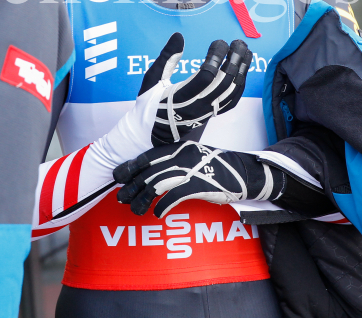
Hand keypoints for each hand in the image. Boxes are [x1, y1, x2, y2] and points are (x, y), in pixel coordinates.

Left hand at [114, 141, 283, 217]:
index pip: (147, 156)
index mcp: (178, 148)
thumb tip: (150, 174)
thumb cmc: (216, 166)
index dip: (130, 167)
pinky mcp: (199, 185)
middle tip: (121, 198)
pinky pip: (174, 196)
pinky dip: (162, 206)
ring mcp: (190, 170)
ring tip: (135, 209)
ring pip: (156, 185)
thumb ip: (173, 161)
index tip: (118, 177)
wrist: (243, 173)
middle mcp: (181, 156)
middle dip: (132, 186)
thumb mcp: (193, 156)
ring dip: (142, 199)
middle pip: (148, 172)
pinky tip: (157, 213)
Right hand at [144, 34, 252, 145]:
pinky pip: (232, 101)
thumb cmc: (150, 103)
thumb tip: (179, 35)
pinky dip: (240, 85)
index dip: (216, 57)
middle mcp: (198, 107)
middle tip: (239, 43)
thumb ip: (166, 57)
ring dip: (242, 71)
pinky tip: (243, 71)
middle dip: (235, 60)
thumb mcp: (152, 78)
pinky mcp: (212, 115)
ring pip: (232, 92)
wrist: (153, 132)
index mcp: (181, 97)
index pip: (206, 76)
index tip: (219, 42)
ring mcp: (207, 112)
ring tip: (246, 52)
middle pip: (224, 82)